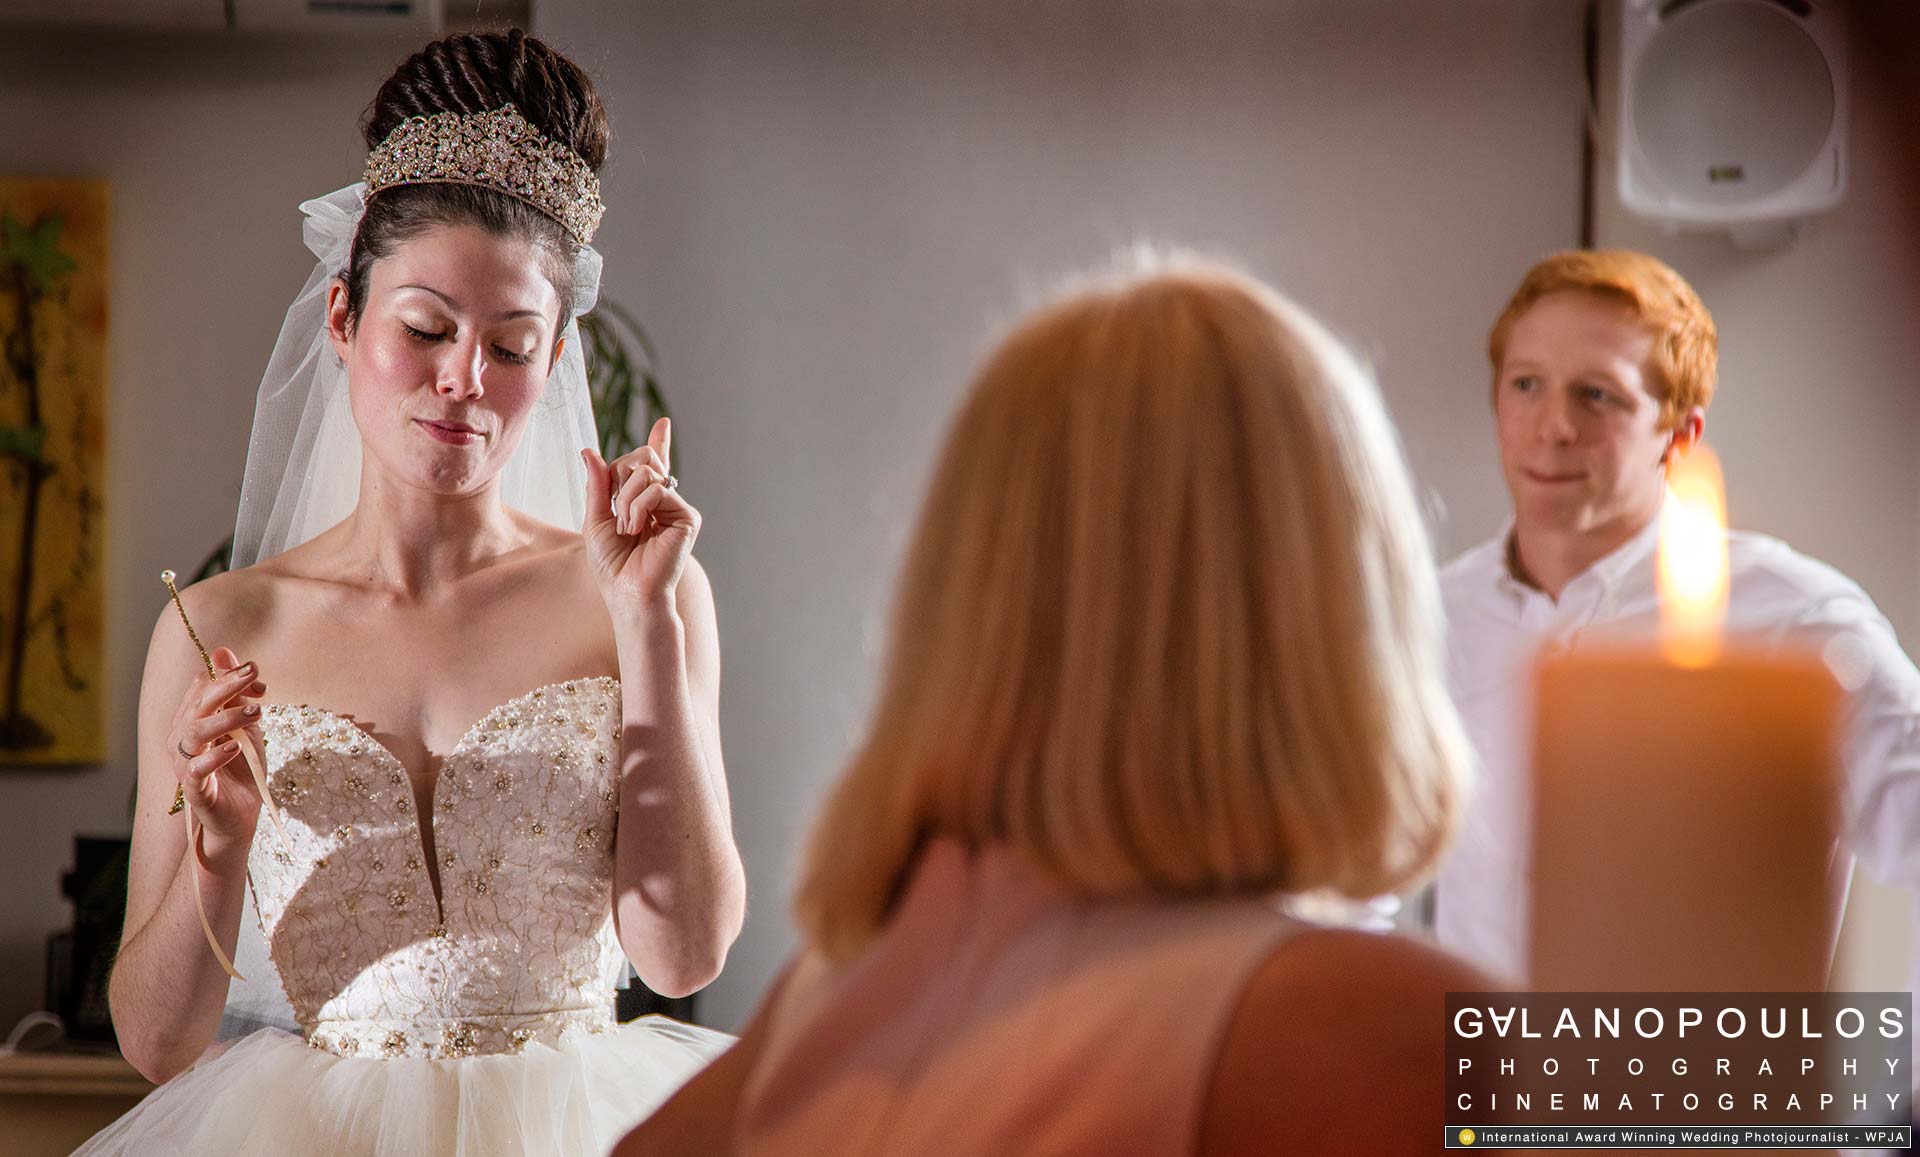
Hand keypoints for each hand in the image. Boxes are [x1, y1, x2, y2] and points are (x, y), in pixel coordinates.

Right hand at [168, 645, 265, 863]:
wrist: (241, 815)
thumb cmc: (241, 768)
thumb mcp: (246, 726)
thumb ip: (236, 693)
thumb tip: (223, 650)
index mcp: (192, 720)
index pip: (202, 688)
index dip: (228, 677)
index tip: (258, 676)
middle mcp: (182, 739)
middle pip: (197, 705)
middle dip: (226, 686)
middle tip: (253, 675)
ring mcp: (186, 764)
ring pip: (194, 732)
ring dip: (225, 717)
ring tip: (255, 711)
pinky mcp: (195, 789)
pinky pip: (197, 769)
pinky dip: (214, 756)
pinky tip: (234, 748)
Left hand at [582, 417, 701, 609]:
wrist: (628, 591)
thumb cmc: (612, 564)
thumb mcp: (594, 519)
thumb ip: (596, 484)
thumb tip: (589, 452)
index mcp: (644, 501)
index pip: (652, 465)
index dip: (658, 443)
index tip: (663, 424)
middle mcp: (663, 501)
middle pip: (643, 458)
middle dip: (619, 476)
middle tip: (616, 509)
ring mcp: (676, 507)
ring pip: (647, 471)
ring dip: (625, 498)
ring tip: (626, 527)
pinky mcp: (687, 516)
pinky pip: (657, 489)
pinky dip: (638, 506)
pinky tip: (636, 528)